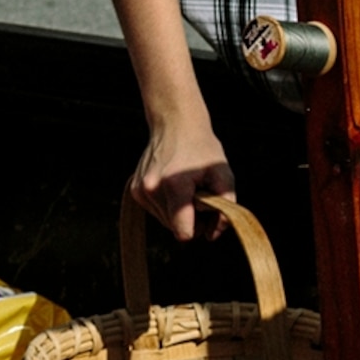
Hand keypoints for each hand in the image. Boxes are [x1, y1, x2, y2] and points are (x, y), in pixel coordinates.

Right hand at [130, 110, 234, 242]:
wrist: (175, 124)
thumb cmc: (202, 150)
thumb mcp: (224, 176)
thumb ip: (225, 209)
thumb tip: (212, 235)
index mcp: (174, 185)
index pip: (183, 232)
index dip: (199, 227)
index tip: (206, 212)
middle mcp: (151, 188)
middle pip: (174, 227)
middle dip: (190, 218)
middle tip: (198, 193)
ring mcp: (140, 189)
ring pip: (165, 221)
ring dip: (178, 211)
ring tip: (185, 187)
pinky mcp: (134, 189)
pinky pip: (156, 211)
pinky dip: (167, 205)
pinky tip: (173, 185)